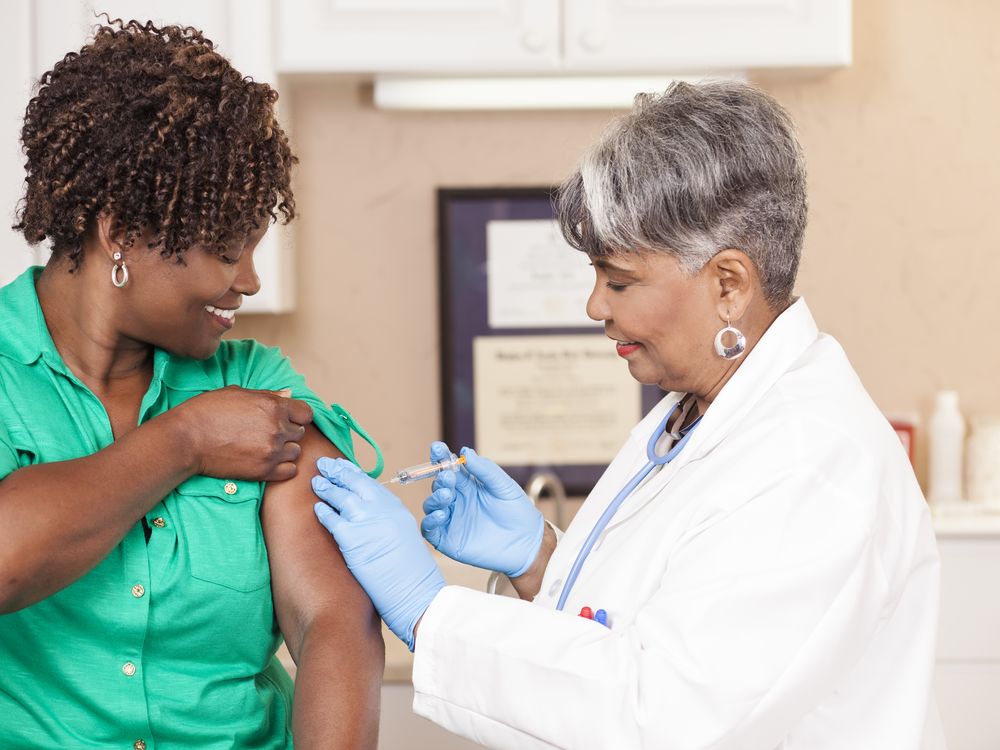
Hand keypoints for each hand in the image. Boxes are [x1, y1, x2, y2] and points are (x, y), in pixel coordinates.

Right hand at [174, 386, 312, 481]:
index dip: (297, 415)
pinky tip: (268, 461)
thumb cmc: (207, 411)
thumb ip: (268, 395)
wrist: (186, 439)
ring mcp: (272, 451)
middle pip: (300, 432)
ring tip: (265, 447)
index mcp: (273, 406)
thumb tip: (289, 394)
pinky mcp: (263, 471)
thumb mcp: (237, 393)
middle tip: (267, 432)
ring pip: (295, 452)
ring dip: (285, 450)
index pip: (306, 413)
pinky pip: (290, 471)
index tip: (288, 418)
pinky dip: (283, 467)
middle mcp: (277, 428)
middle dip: (288, 431)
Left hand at [312, 457, 444, 650]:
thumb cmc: (412, 574)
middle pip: (355, 482)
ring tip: (316, 482)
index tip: (343, 466)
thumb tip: (371, 520)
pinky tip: (317, 508)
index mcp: (396, 508)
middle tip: (324, 464)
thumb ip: (388, 522)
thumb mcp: (404, 537)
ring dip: (326, 487)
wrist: (416, 592)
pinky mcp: (352, 538)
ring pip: (340, 496)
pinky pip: (332, 520)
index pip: (371, 484)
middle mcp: (382, 509)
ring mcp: (367, 521)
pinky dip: (323, 512)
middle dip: (337, 471)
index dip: (354, 473)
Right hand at [421, 442, 544, 577]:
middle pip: (439, 485)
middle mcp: (457, 501)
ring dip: (435, 497)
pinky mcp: (448, 540)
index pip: (449, 468)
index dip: (441, 457)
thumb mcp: (503, 486)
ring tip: (447, 495)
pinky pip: (429, 529)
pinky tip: (442, 514)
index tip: (437, 448)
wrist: (527, 543)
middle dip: (440, 478)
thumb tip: (465, 452)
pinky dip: (430, 520)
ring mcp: (451, 520)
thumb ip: (485, 470)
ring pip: (431, 505)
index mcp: (468, 485)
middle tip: (448, 476)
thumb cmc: (518, 512)